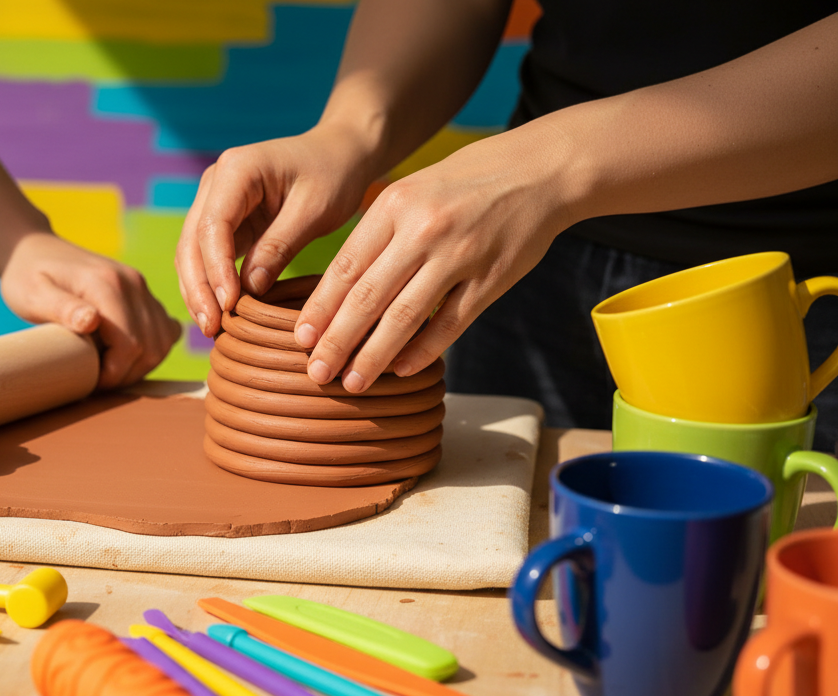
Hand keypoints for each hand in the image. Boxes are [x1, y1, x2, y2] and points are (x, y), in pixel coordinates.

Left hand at [0, 231, 181, 387]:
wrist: (34, 249)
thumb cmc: (27, 276)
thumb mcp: (33, 294)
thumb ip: (62, 308)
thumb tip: (92, 322)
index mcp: (107, 284)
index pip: (131, 343)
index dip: (115, 373)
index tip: (92, 383)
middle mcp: (132, 283)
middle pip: (151, 346)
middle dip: (129, 374)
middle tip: (99, 382)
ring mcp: (140, 286)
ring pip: (163, 340)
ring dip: (142, 364)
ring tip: (111, 371)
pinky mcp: (142, 293)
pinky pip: (165, 328)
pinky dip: (153, 348)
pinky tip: (126, 354)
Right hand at [175, 125, 378, 336]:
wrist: (339, 154)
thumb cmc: (333, 175)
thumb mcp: (314, 210)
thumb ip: (279, 246)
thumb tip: (247, 289)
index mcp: (237, 170)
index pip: (213, 225)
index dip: (216, 269)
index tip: (228, 304)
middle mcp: (215, 183)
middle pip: (191, 241)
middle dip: (198, 287)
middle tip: (212, 328)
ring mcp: (215, 202)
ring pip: (191, 252)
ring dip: (198, 290)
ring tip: (211, 328)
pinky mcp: (224, 222)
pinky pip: (207, 257)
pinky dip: (209, 284)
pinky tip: (219, 313)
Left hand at [296, 126, 573, 391]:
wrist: (539, 169)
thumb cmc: (465, 183)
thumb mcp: (412, 190)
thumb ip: (376, 233)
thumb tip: (335, 291)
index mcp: (394, 205)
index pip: (345, 267)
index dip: (320, 308)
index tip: (300, 339)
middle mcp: (423, 229)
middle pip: (367, 297)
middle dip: (337, 340)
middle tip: (316, 372)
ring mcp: (459, 256)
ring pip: (405, 317)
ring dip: (374, 355)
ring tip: (353, 382)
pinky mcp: (491, 279)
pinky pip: (449, 324)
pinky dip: (422, 351)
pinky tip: (400, 369)